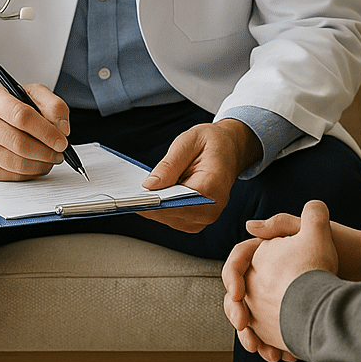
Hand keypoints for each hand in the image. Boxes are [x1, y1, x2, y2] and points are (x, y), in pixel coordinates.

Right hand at [0, 83, 71, 180]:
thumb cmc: (11, 106)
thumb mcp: (33, 94)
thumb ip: (54, 106)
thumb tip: (63, 130)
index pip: (22, 116)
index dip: (46, 131)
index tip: (62, 140)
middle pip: (19, 143)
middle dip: (47, 151)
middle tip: (61, 152)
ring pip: (16, 163)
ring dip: (41, 164)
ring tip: (52, 158)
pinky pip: (11, 175)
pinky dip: (31, 173)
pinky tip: (38, 164)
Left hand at [138, 119, 261, 232]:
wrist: (230, 149)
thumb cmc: (213, 143)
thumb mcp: (189, 141)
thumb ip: (170, 164)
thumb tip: (149, 185)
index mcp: (213, 186)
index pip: (178, 203)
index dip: (155, 202)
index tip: (134, 198)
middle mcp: (212, 208)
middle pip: (171, 214)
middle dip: (150, 203)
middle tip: (130, 193)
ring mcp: (206, 217)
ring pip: (169, 219)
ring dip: (154, 206)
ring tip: (141, 191)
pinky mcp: (197, 219)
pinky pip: (172, 218)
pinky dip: (161, 208)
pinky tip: (154, 194)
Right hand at [222, 200, 339, 359]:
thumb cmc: (341, 243)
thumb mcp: (311, 229)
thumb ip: (281, 224)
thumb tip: (249, 225)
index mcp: (270, 252)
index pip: (239, 263)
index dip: (232, 277)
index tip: (238, 294)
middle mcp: (271, 274)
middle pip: (240, 296)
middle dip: (237, 314)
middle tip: (244, 327)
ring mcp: (281, 297)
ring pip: (253, 320)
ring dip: (252, 336)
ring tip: (261, 348)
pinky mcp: (292, 317)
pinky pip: (273, 335)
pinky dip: (273, 347)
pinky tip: (280, 355)